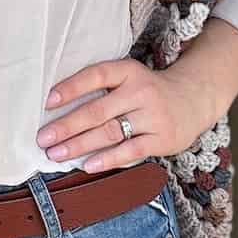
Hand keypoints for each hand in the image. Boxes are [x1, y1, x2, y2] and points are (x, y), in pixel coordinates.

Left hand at [36, 56, 220, 173]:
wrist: (193, 99)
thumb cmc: (148, 91)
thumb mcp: (129, 77)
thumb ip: (102, 87)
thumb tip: (58, 108)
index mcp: (129, 71)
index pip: (96, 75)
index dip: (71, 87)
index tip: (48, 101)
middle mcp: (141, 92)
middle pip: (98, 111)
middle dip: (66, 126)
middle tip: (44, 138)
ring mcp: (153, 116)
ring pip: (110, 133)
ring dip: (80, 145)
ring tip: (56, 154)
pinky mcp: (162, 139)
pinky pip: (131, 151)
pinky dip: (107, 159)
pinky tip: (87, 165)